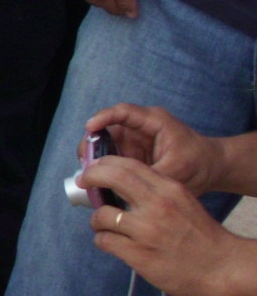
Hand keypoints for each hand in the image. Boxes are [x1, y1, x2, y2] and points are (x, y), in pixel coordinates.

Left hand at [84, 154, 256, 295]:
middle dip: (90, 177)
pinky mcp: (139, 254)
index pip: (128, 165)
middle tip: (84, 184)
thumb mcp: (183, 202)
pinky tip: (112, 243)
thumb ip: (156, 192)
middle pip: (110, 177)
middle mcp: (157, 205)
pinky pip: (104, 241)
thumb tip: (119, 185)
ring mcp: (147, 231)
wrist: (224, 267)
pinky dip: (103, 240)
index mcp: (169, 189)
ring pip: (101, 215)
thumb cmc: (202, 236)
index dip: (104, 164)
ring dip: (97, 220)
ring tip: (104, 226)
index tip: (93, 169)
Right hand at [85, 103, 224, 192]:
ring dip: (95, 157)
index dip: (103, 117)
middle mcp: (139, 127)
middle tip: (84, 161)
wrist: (212, 169)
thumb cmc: (199, 164)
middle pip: (106, 128)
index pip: (123, 112)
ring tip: (89, 174)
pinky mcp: (131, 154)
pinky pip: (110, 157)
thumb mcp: (176, 171)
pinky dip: (102, 167)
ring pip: (104, 144)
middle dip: (92, 142)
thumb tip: (118, 183)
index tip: (89, 128)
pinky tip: (98, 181)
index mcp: (154, 121)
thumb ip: (147, 175)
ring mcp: (134, 140)